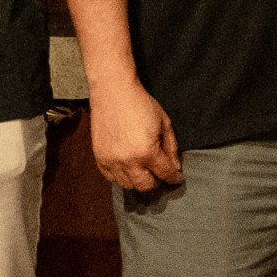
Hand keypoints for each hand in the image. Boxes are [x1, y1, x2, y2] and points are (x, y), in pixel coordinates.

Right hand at [88, 79, 183, 193]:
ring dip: (138, 181)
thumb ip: (171, 148)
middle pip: (145, 185)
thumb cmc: (140, 103)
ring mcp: (111, 160)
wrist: (113, 91)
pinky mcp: (99, 157)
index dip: (174, 178)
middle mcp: (128, 160)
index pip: (164, 173)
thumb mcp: (164, 123)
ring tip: (144, 171)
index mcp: (147, 151)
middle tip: (160, 175)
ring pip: (127, 185)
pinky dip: (120, 177)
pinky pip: (110, 178)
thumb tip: (175, 167)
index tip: (177, 178)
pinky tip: (128, 167)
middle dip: (156, 182)